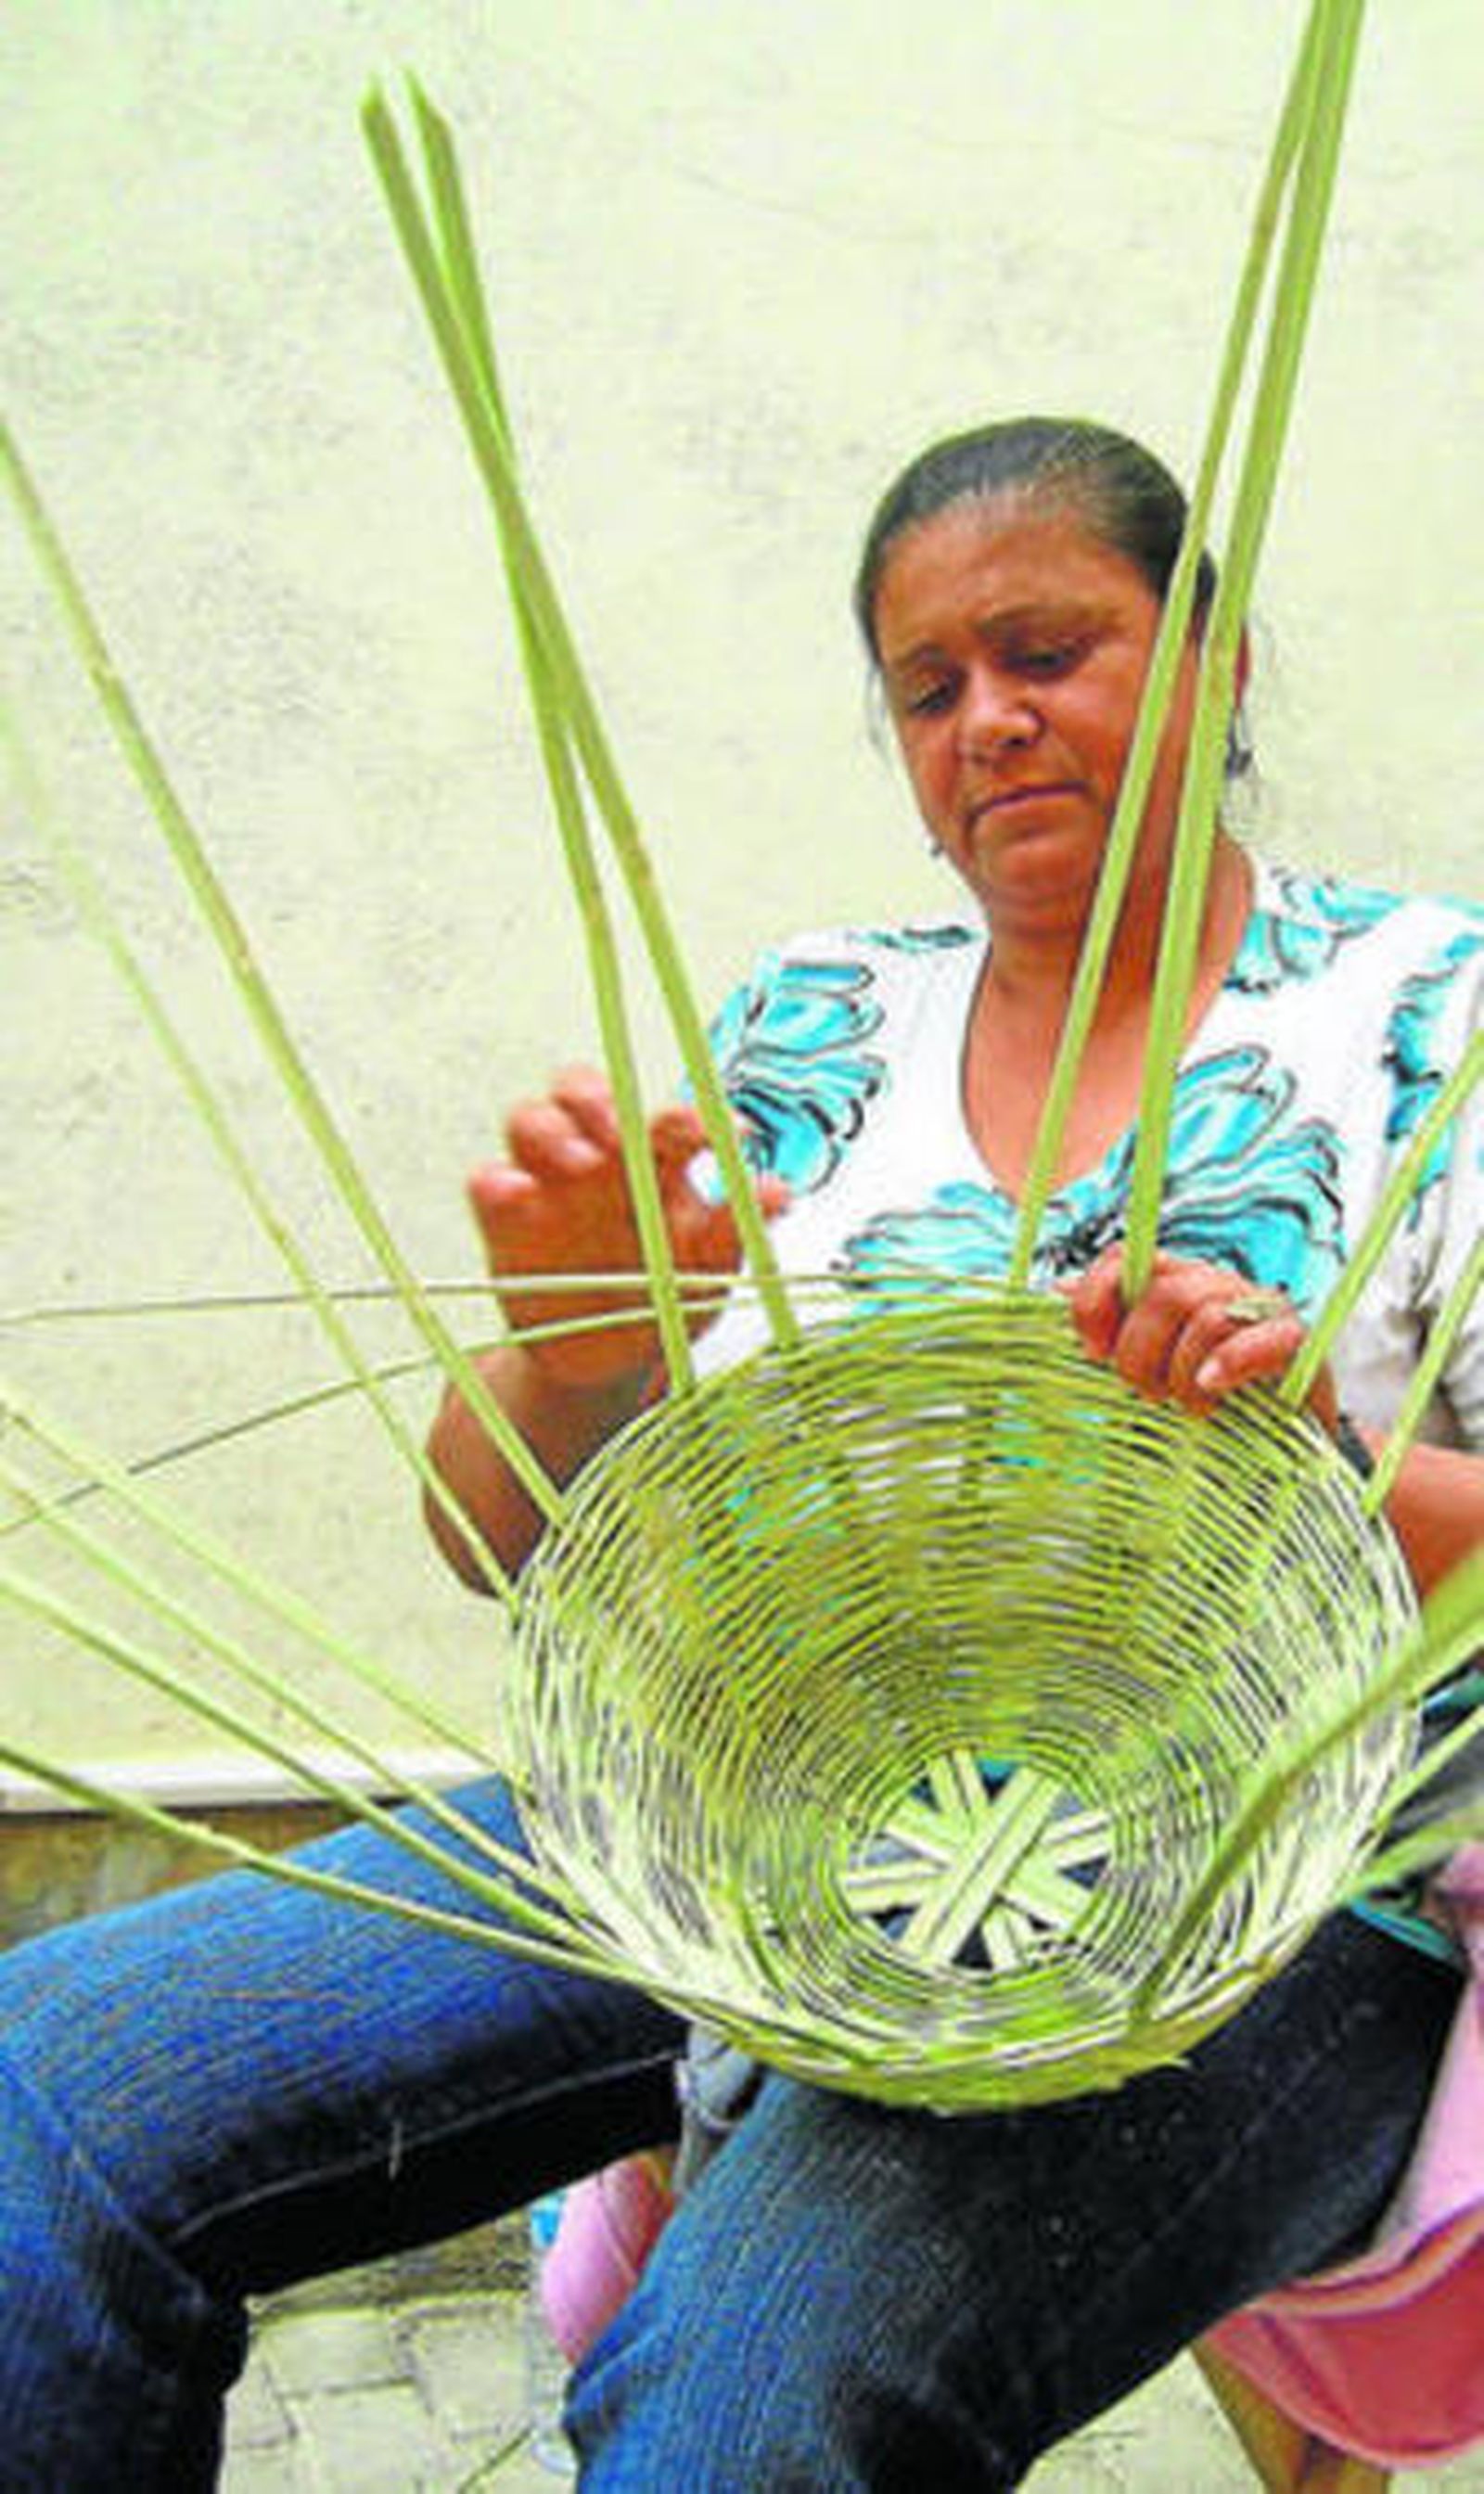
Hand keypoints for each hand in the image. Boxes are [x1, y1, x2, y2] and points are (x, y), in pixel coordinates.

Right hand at [467, 1065, 787, 1392]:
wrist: (606, 1365)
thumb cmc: (663, 1303)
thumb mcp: (706, 1275)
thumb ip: (734, 1232)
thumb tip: (777, 1192)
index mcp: (658, 1164)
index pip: (668, 1120)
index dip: (689, 1118)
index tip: (712, 1135)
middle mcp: (600, 1160)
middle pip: (584, 1094)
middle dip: (597, 1099)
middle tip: (617, 1131)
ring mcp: (548, 1184)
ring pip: (531, 1121)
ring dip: (549, 1129)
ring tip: (575, 1161)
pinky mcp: (505, 1219)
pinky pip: (488, 1184)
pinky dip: (496, 1182)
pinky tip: (516, 1193)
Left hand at [1064, 1248, 1339, 1432]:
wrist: (1282, 1434)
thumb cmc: (1203, 1395)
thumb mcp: (1150, 1362)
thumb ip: (1111, 1326)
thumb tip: (1057, 1290)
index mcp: (1172, 1281)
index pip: (1124, 1259)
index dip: (1097, 1301)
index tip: (1094, 1352)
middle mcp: (1213, 1282)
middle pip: (1163, 1295)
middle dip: (1142, 1355)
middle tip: (1149, 1394)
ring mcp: (1257, 1306)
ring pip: (1206, 1317)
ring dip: (1184, 1375)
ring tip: (1189, 1407)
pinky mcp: (1294, 1340)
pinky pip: (1256, 1339)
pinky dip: (1227, 1365)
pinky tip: (1211, 1389)